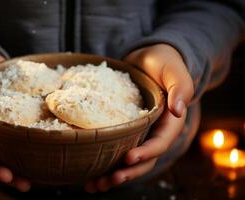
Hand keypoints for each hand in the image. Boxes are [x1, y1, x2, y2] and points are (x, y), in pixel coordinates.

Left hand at [85, 44, 193, 191]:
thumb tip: (178, 111)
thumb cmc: (164, 63)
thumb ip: (180, 88)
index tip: (127, 158)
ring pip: (128, 161)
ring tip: (94, 186)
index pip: (159, 144)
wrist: (148, 60)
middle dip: (127, 173)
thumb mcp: (174, 71)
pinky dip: (104, 163)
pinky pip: (115, 149)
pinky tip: (88, 173)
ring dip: (113, 175)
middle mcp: (153, 133)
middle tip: (109, 180)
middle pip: (143, 160)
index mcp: (169, 124)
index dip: (146, 153)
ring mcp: (139, 134)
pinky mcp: (124, 131)